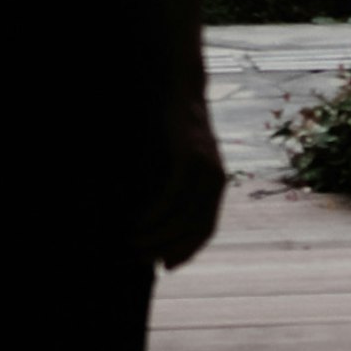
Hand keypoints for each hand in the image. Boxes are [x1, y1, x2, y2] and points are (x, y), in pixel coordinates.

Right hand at [140, 116, 225, 270]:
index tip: (167, 266)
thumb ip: (181, 186)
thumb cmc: (176, 126)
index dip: (187, 250)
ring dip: (157, 236)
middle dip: (168, 248)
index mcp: (217, 181)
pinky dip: (155, 214)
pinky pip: (172, 195)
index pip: (206, 228)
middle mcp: (215, 177)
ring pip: (182, 215)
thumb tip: (161, 219)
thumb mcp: (184, 159)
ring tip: (134, 244)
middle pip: (195, 227)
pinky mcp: (186, 155)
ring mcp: (203, 166)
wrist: (182, 85)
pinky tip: (138, 224)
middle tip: (142, 260)